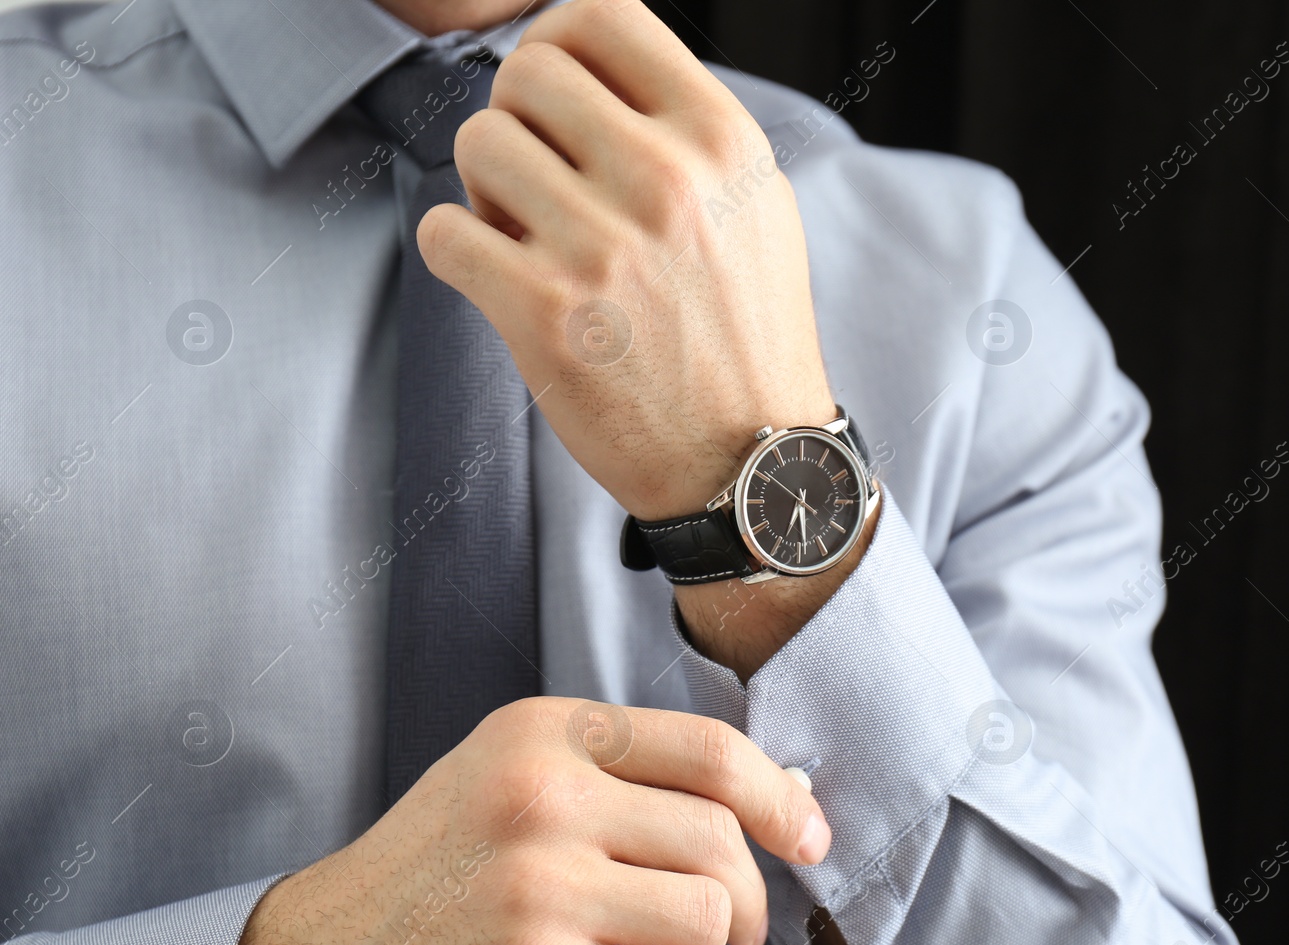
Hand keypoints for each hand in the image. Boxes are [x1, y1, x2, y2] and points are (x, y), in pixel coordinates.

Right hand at [218, 696, 831, 944]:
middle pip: (720, 838)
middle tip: (731, 926)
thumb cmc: (436, 873)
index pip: (709, 750)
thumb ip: (623, 774)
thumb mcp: (512, 778)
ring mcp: (539, 886)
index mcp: (545, 733)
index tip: (808, 835)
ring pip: (708, 914)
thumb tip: (774, 798)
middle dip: (748, 895)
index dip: (780, 796)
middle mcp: (543, 796)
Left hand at [422, 0, 836, 521]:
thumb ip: (683, 128)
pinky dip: (458, 251)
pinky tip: (499, 279)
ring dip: (485, 188)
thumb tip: (590, 66)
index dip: (557, 41)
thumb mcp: (754, 206)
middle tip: (538, 179)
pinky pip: (443, 231)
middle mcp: (666, 181)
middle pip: (525, 72)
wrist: (748, 464)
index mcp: (720, 141)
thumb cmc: (746, 335)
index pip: (599, 14)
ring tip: (526, 236)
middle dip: (516, 119)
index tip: (557, 95)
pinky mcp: (545, 316)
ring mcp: (603, 248)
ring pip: (477, 142)